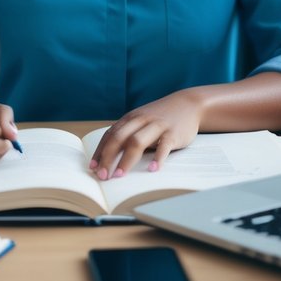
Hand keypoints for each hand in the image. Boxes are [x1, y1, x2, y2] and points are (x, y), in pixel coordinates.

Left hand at [89, 90, 203, 179]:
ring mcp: (157, 126)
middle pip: (119, 138)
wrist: (188, 105)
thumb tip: (108, 158)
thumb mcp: (141, 121)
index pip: (110, 135)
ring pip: (137, 142)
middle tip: (102, 175)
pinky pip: (164, 146)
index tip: (93, 167)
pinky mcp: (173, 133)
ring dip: (126, 160)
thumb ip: (127, 134)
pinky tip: (152, 169)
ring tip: (119, 176)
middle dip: (108, 157)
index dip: (100, 151)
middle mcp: (141, 120)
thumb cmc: (160, 118)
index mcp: (130, 119)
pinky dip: (157, 158)